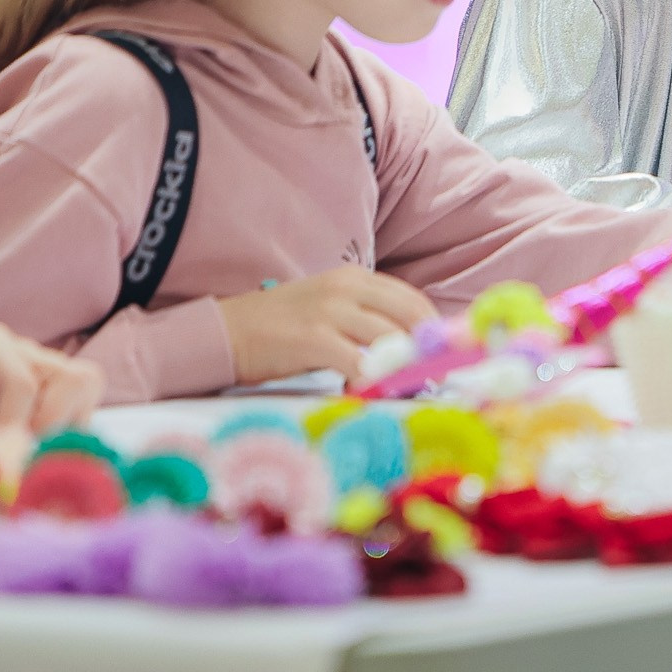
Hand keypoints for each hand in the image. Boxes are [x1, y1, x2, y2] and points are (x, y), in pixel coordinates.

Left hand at [0, 324, 102, 448]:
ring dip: (65, 430)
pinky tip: (27, 458)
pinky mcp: (46, 394)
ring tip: (26, 459)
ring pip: (85, 391)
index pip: (25, 385)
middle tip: (20, 456)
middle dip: (55, 424)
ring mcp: (41, 370)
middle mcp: (25, 352)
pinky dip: (61, 437)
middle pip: (77, 378)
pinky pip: (76, 410)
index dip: (11, 429)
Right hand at [219, 267, 438, 385]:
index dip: (433, 329)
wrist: (229, 331)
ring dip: (403, 369)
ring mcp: (330, 311)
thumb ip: (365, 320)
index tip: (442, 356)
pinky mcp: (313, 339)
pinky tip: (365, 394)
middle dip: (427, 349)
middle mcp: (346, 288)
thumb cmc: (282, 326)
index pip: (411, 299)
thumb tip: (407, 349)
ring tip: (403, 390)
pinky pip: (358, 363)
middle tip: (431, 378)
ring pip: (390, 339)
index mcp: (354, 278)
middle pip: (410, 315)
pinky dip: (370, 382)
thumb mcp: (329, 309)